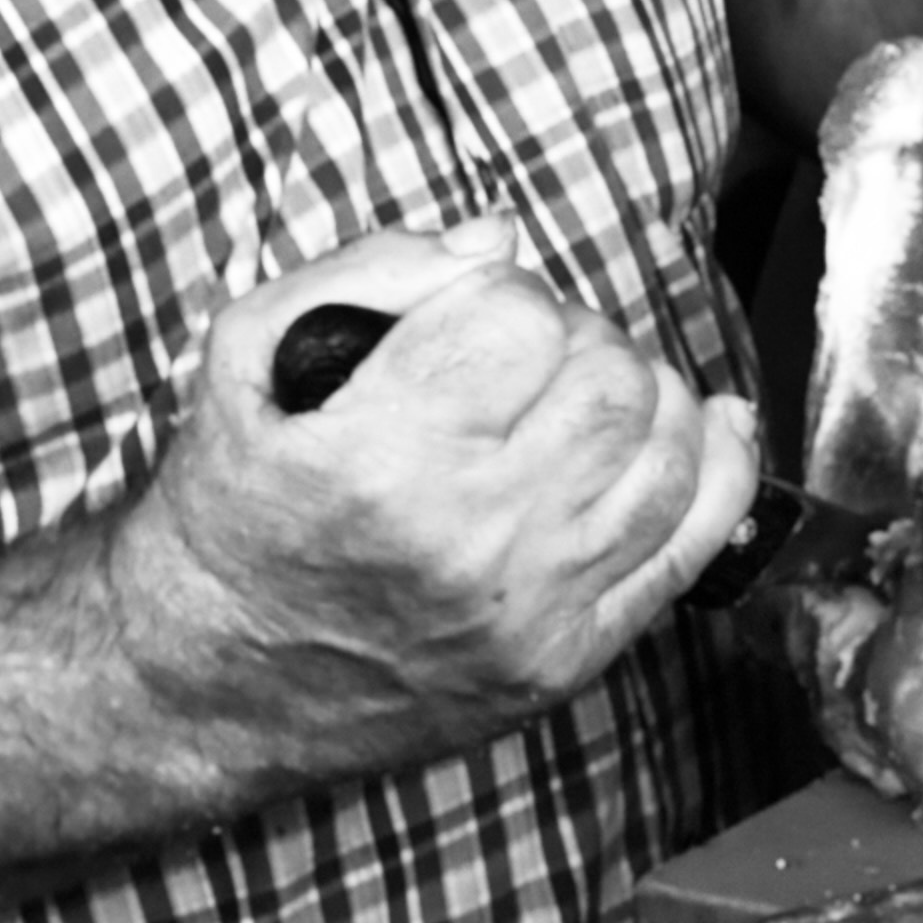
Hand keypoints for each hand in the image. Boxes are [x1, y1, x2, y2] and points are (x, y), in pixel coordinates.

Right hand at [116, 220, 762, 746]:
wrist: (205, 683)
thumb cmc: (226, 512)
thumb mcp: (241, 356)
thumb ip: (371, 271)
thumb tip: (500, 239)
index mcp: (380, 457)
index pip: (519, 317)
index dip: (498, 296)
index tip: (465, 319)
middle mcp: (469, 538)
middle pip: (607, 378)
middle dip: (575, 338)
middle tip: (522, 358)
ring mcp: (529, 607)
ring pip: (666, 452)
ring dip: (642, 394)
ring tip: (581, 396)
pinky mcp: (566, 659)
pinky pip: (692, 547)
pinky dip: (716, 469)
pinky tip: (701, 426)